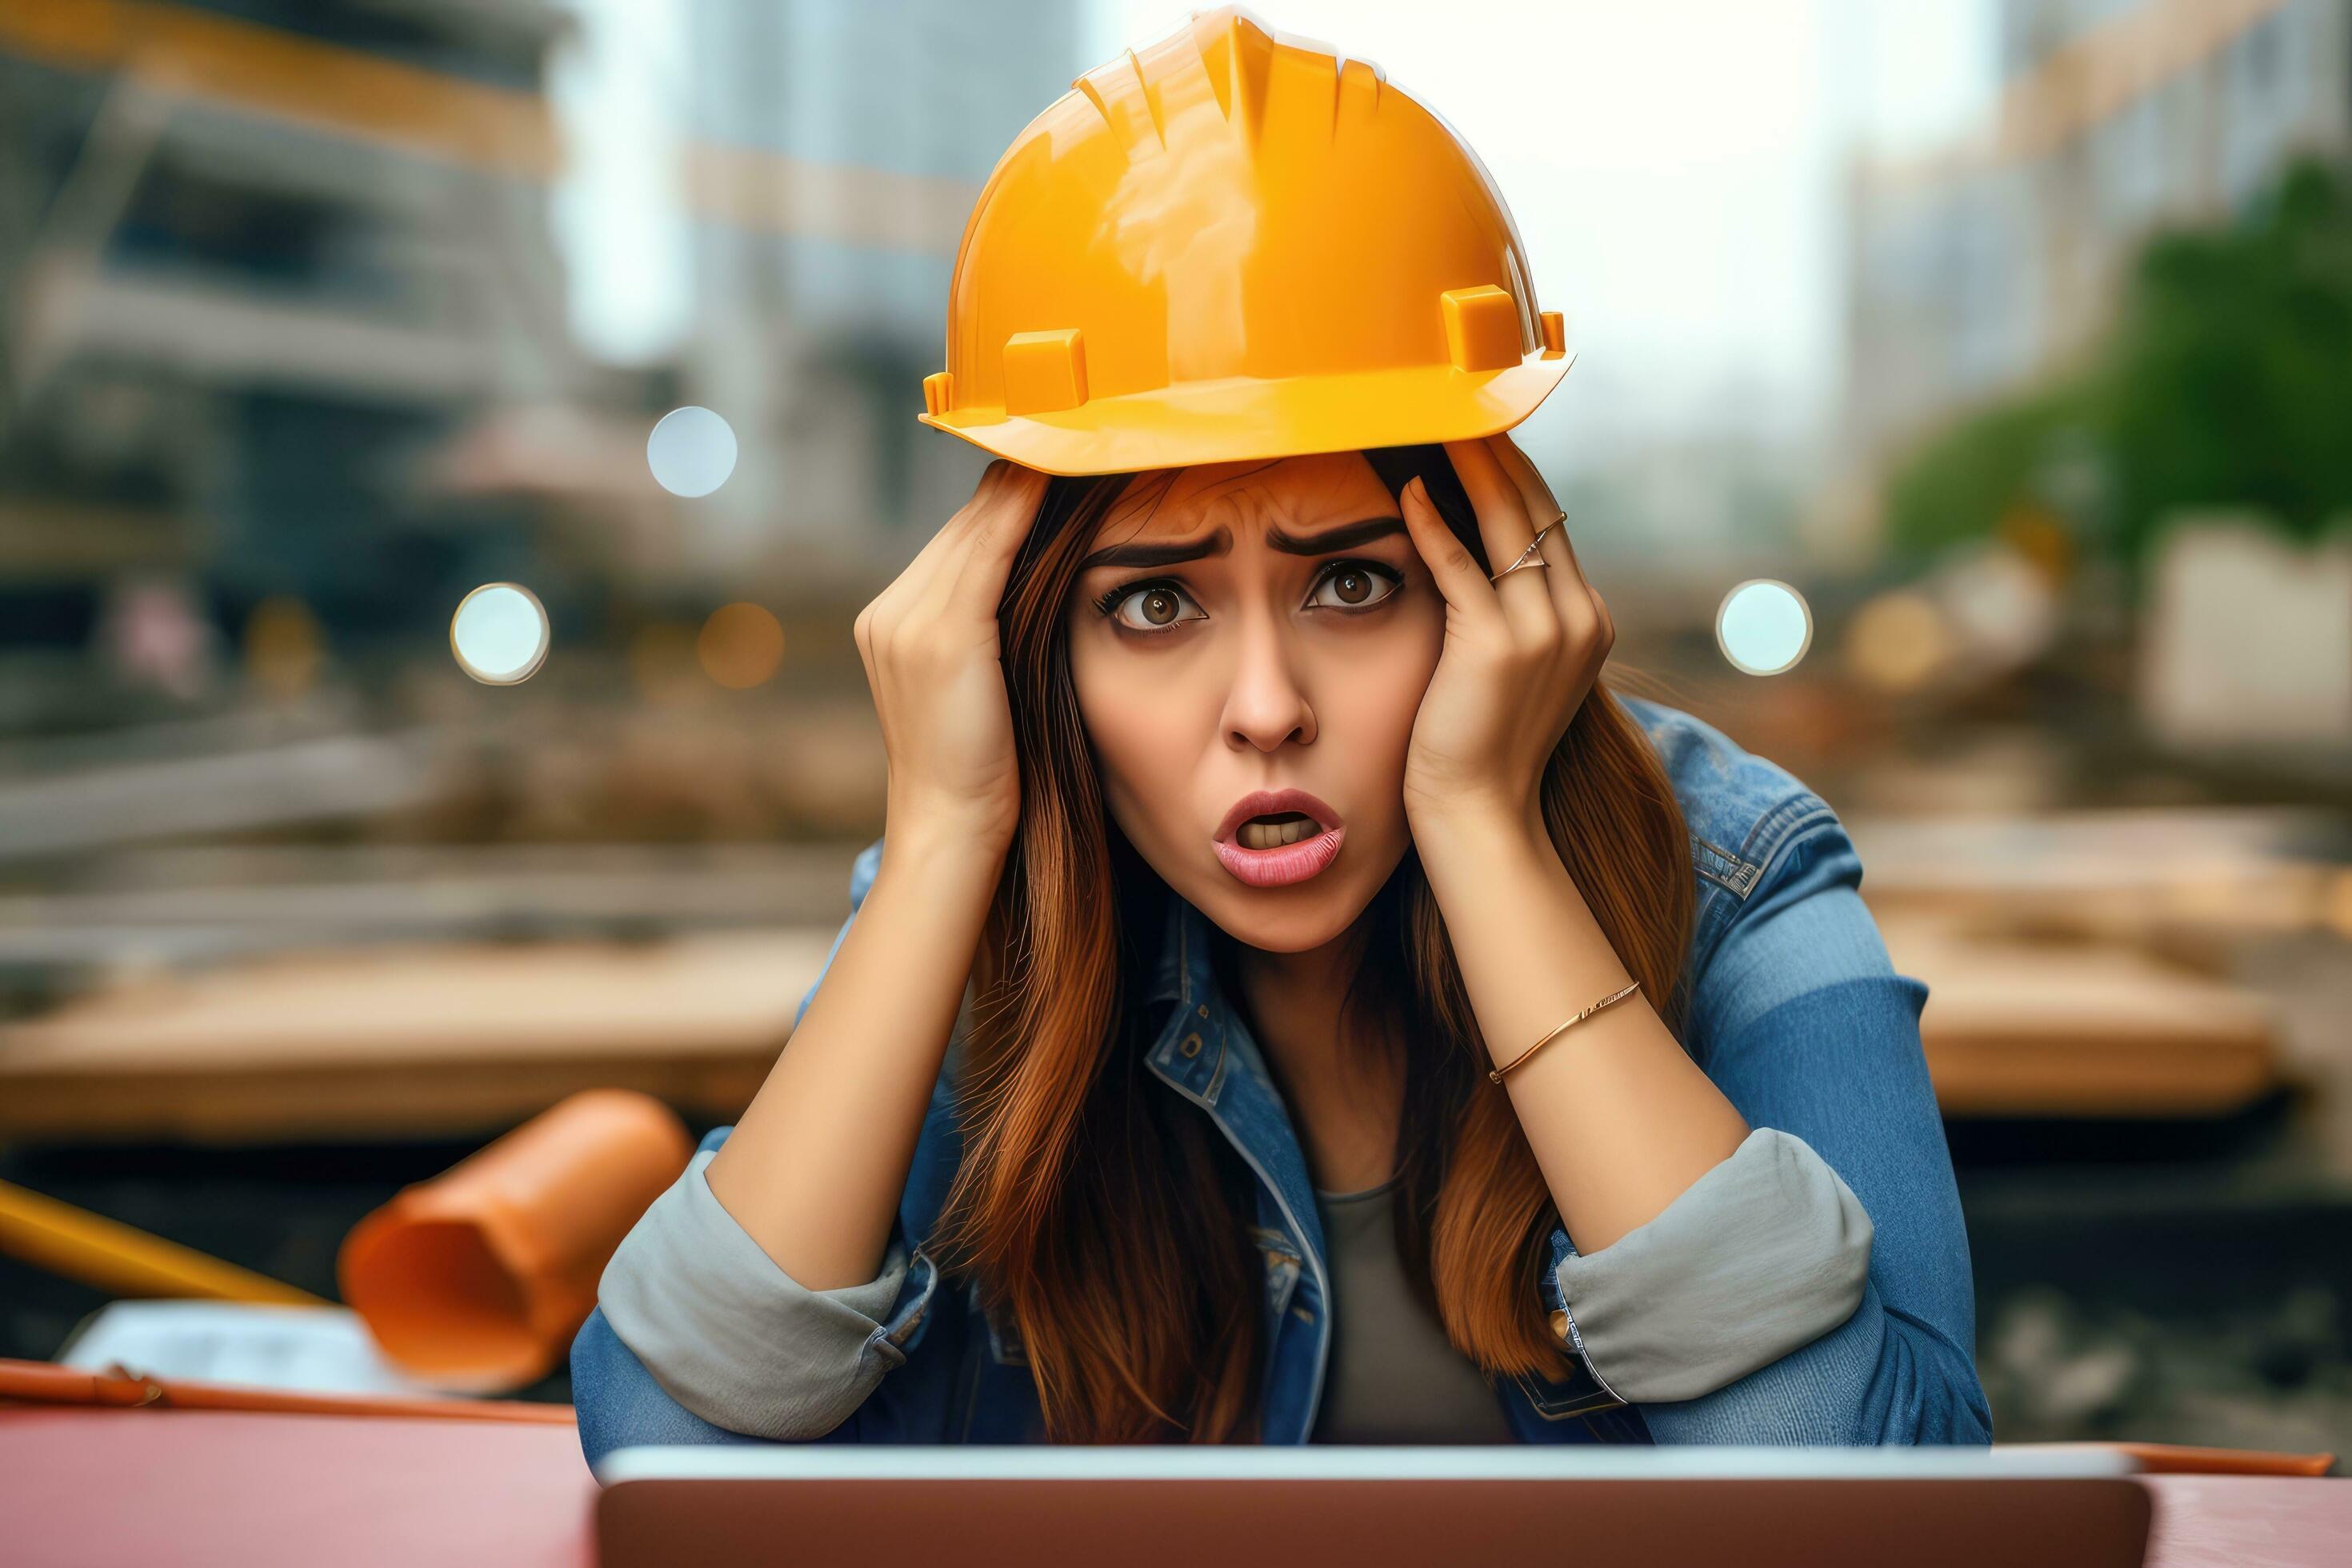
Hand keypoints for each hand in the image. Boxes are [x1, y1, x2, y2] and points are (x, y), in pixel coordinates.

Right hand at [853, 459, 1051, 854]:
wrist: (953, 830)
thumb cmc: (985, 774)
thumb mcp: (981, 689)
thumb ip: (992, 632)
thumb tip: (1042, 581)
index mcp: (894, 621)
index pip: (962, 536)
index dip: (1013, 495)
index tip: (1067, 459)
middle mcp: (891, 611)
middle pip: (969, 521)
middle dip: (1025, 478)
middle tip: (1085, 433)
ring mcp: (908, 621)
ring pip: (979, 526)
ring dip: (1031, 482)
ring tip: (1084, 444)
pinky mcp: (941, 635)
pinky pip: (991, 551)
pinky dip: (1025, 510)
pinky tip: (1062, 479)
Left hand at [1396, 434, 1614, 832]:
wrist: (1481, 813)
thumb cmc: (1479, 743)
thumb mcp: (1515, 667)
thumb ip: (1510, 610)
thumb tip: (1472, 547)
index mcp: (1588, 620)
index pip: (1551, 523)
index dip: (1515, 473)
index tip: (1480, 431)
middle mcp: (1578, 617)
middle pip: (1536, 509)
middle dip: (1495, 453)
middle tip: (1454, 406)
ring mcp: (1543, 631)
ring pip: (1506, 524)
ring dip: (1468, 470)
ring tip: (1433, 427)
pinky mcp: (1495, 646)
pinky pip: (1460, 565)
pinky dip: (1433, 524)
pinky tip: (1409, 494)